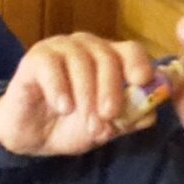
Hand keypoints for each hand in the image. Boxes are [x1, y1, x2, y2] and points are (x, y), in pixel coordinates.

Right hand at [0, 32, 154, 155]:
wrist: (31, 136)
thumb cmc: (70, 125)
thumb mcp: (104, 128)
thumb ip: (128, 119)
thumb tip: (152, 112)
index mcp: (109, 59)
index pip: (131, 50)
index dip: (139, 64)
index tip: (142, 81)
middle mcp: (87, 48)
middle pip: (107, 56)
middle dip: (111, 90)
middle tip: (109, 117)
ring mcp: (60, 50)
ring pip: (80, 61)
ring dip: (86, 96)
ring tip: (86, 123)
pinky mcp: (35, 59)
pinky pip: (51, 66)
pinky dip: (60, 88)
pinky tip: (63, 107)